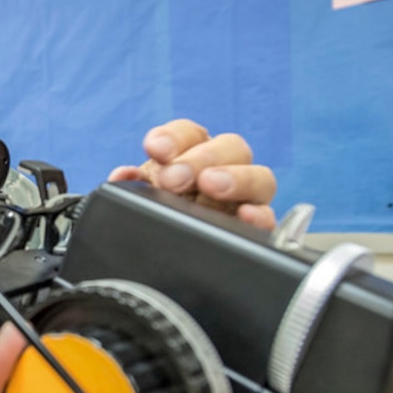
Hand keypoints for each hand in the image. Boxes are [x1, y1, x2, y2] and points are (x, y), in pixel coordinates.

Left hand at [109, 120, 276, 229]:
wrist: (164, 258)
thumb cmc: (156, 218)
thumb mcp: (139, 202)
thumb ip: (131, 187)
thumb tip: (123, 177)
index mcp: (192, 155)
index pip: (191, 134)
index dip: (174, 137)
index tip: (156, 149)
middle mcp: (224, 170)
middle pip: (232, 147)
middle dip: (201, 158)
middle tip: (174, 178)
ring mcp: (244, 199)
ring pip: (260, 178)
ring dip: (236, 178)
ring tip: (210, 186)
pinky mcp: (255, 229)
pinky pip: (269, 218)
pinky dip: (260, 215)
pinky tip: (246, 215)